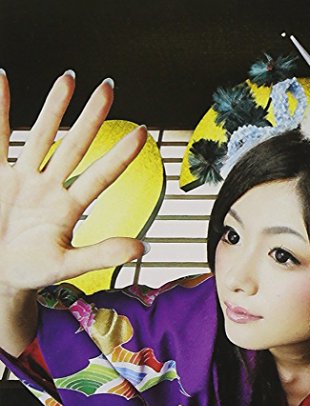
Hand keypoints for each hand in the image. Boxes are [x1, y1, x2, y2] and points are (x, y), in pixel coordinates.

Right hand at [0, 70, 147, 293]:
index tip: (142, 132)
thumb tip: (144, 248)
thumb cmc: (34, 271)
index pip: (101, 175)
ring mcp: (23, 179)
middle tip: (109, 87)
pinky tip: (1, 81)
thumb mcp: (68, 265)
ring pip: (42, 136)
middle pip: (76, 145)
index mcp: (69, 207)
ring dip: (54, 107)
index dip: (120, 154)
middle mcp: (50, 187)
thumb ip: (102, 254)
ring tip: (69, 78)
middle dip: (91, 116)